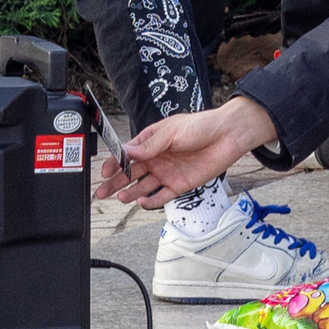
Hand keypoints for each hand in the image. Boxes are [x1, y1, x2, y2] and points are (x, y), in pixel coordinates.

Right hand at [99, 94, 277, 208]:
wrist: (227, 136)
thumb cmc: (200, 126)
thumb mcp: (171, 132)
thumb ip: (149, 145)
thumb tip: (126, 150)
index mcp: (152, 141)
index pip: (127, 154)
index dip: (114, 163)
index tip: (105, 171)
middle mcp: (157, 158)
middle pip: (131, 173)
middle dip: (115, 182)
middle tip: (101, 192)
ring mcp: (167, 172)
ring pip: (143, 186)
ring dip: (131, 193)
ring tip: (120, 198)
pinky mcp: (179, 184)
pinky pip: (162, 195)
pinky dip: (151, 200)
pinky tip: (142, 202)